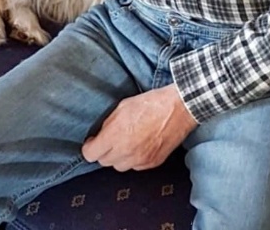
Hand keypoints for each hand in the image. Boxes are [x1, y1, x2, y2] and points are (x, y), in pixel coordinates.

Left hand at [81, 83, 197, 170]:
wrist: (179, 108)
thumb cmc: (152, 102)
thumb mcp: (123, 106)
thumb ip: (109, 123)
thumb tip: (101, 135)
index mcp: (116, 135)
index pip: (91, 154)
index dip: (89, 147)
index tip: (93, 141)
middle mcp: (126, 151)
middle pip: (104, 162)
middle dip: (104, 151)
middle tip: (110, 139)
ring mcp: (140, 160)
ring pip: (119, 166)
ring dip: (118, 157)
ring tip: (126, 142)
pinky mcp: (152, 163)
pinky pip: (135, 166)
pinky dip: (134, 159)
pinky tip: (139, 145)